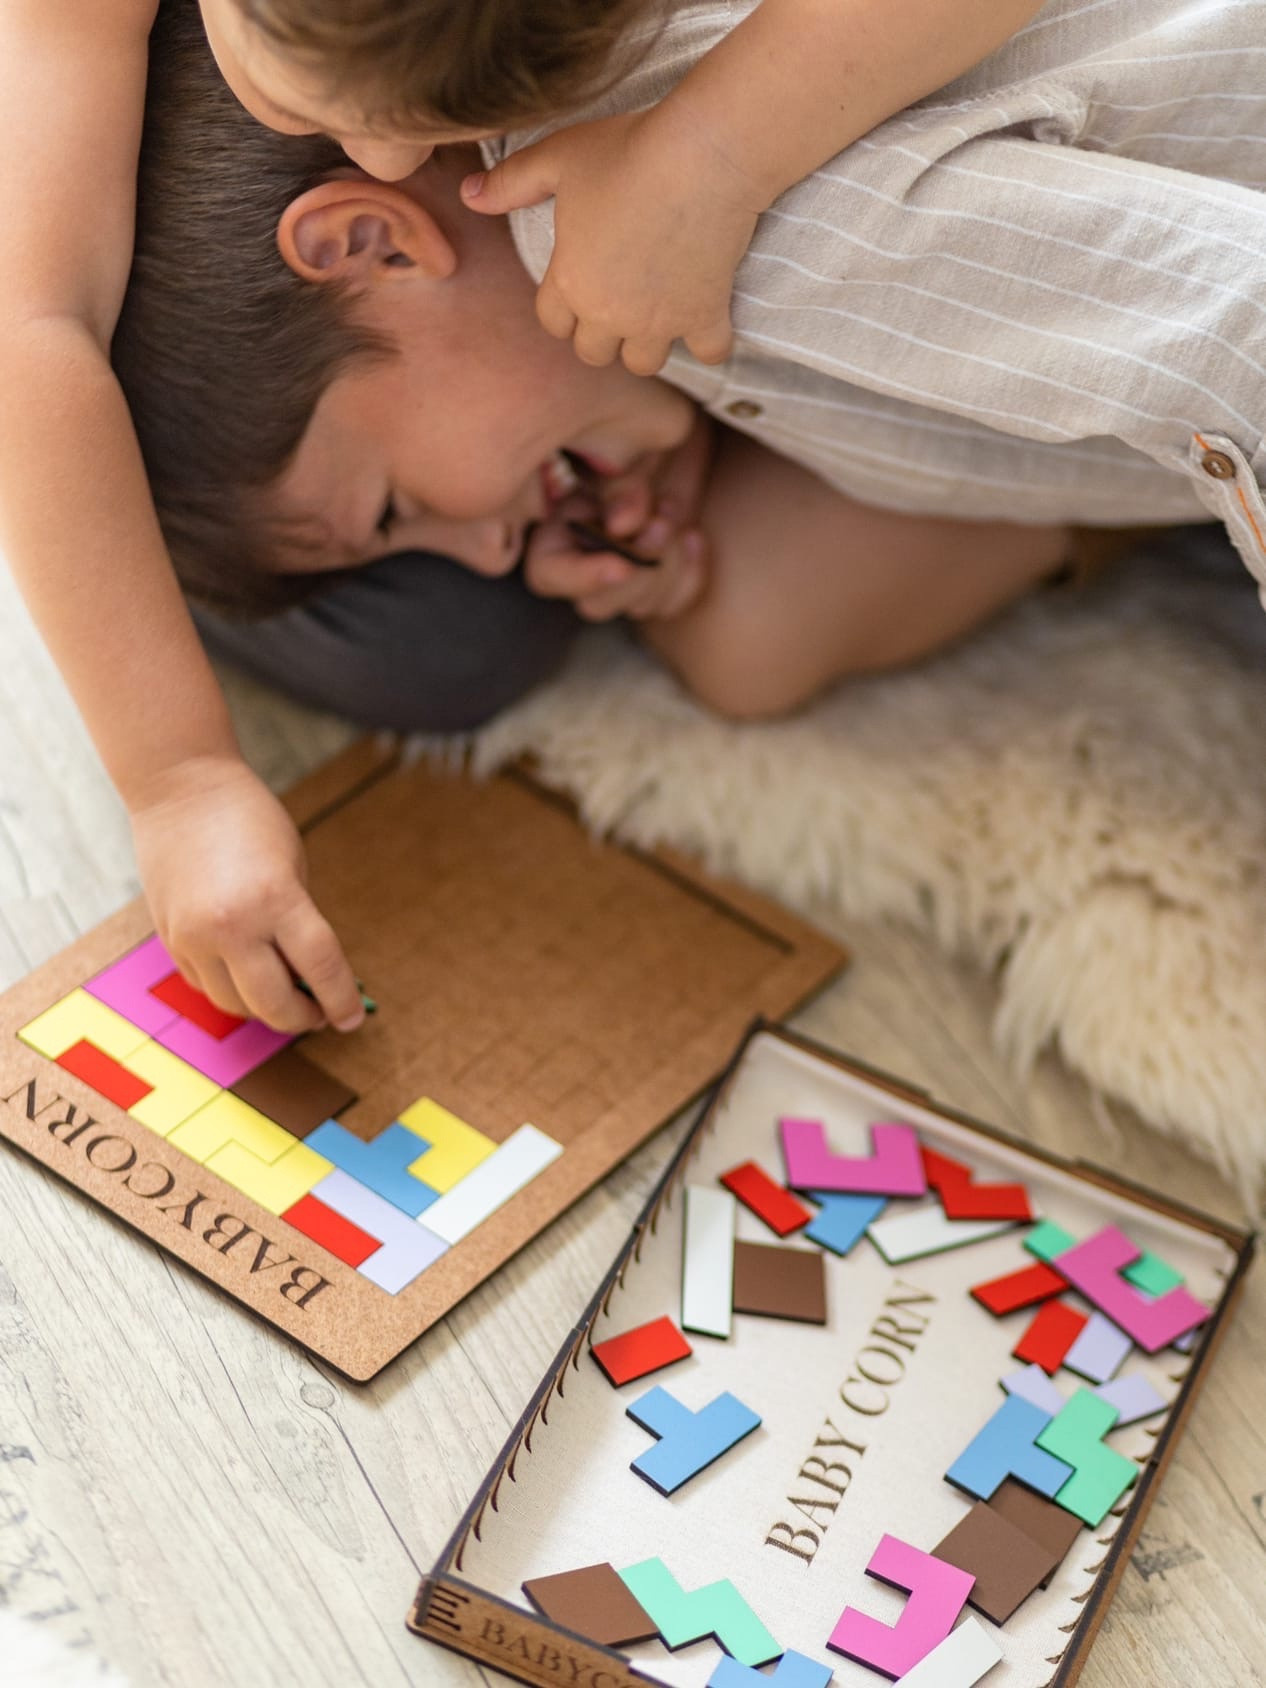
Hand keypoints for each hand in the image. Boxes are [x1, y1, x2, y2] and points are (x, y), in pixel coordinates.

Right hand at [130, 755, 363, 1034]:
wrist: (180, 789)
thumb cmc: (248, 817)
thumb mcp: (293, 865)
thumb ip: (301, 921)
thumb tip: (314, 976)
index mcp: (274, 898)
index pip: (319, 967)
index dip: (340, 999)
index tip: (352, 1018)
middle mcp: (230, 925)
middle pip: (273, 1003)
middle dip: (304, 1018)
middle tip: (320, 1013)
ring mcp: (194, 937)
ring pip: (235, 1005)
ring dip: (266, 1010)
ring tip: (286, 997)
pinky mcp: (170, 940)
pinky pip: (206, 986)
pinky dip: (232, 991)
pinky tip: (249, 977)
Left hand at [462, 105, 759, 374]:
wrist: (700, 153)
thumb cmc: (625, 150)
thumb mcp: (557, 157)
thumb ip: (510, 182)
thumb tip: (468, 194)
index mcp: (570, 282)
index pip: (553, 323)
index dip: (562, 310)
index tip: (578, 290)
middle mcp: (610, 313)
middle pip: (594, 353)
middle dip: (600, 335)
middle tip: (617, 305)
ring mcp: (659, 321)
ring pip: (644, 363)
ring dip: (647, 346)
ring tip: (657, 317)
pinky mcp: (704, 315)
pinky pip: (709, 353)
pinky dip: (710, 343)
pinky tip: (708, 319)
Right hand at [526, 413, 714, 620]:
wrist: (677, 420)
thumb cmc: (640, 415)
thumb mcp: (627, 438)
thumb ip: (619, 481)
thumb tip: (623, 525)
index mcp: (557, 523)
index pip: (549, 575)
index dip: (583, 578)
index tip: (623, 563)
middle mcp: (585, 556)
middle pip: (596, 605)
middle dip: (638, 575)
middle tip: (661, 525)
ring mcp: (622, 570)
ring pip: (636, 607)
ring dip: (665, 570)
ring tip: (674, 518)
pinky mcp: (659, 578)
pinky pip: (672, 603)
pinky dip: (690, 576)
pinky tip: (696, 538)